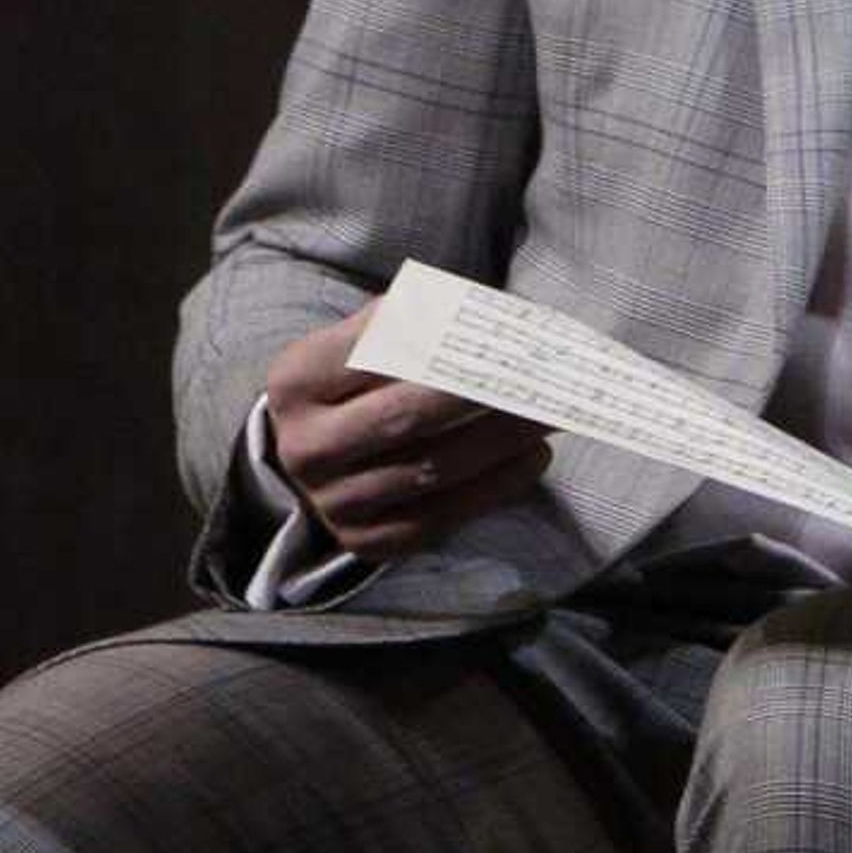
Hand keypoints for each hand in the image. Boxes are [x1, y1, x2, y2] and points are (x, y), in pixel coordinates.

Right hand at [261, 297, 553, 560]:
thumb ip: (419, 318)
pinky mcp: (365, 541)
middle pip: (412, 415)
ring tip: (554, 412)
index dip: (452, 338)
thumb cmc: (359, 382)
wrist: (316, 453)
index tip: (512, 329)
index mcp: (298, 379)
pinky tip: (535, 455)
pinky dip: (498, 484)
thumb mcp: (366, 339)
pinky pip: (444, 515)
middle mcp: (305, 446)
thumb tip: (498, 311)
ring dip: (506, 438)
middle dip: (489, 392)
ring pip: (435, 467)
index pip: (383, 352)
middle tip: (548, 376)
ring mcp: (332, 501)